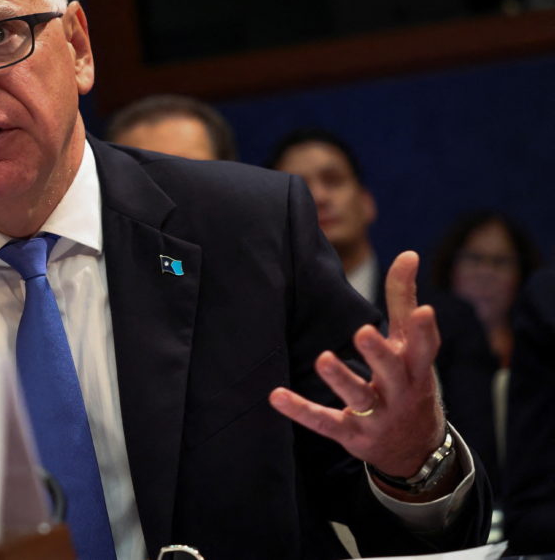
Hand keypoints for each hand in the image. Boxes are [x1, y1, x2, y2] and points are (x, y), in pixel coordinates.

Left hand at [269, 251, 446, 486]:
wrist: (413, 448)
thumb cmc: (407, 379)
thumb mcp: (409, 345)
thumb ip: (402, 299)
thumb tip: (408, 253)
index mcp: (415, 368)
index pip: (424, 348)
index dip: (424, 331)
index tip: (422, 310)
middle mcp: (400, 392)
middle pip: (392, 372)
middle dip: (379, 354)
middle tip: (362, 332)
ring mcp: (376, 415)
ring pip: (359, 397)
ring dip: (341, 379)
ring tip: (322, 359)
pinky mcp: (351, 433)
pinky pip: (325, 422)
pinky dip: (301, 411)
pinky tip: (277, 396)